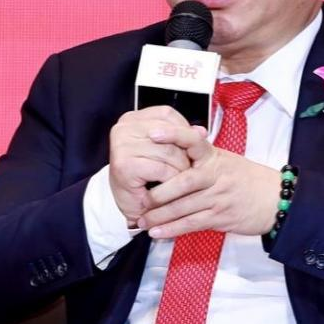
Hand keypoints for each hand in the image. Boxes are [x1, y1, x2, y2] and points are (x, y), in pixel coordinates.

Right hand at [108, 105, 193, 223]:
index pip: (166, 114)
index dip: (184, 130)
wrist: (136, 209)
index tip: (190, 146)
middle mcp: (122, 129)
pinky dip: (171, 180)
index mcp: (131, 119)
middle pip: (170, 133)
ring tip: (179, 179)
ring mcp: (121, 147)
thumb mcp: (165, 152)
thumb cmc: (149, 179)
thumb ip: (181, 137)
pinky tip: (168, 187)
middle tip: (187, 168)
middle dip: (184, 152)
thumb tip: (201, 131)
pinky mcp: (124, 166)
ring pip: (169, 151)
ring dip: (181, 169)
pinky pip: (162, 169)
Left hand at [137, 124, 278, 237]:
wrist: (275, 199)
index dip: (173, 135)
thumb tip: (172, 145)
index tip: (153, 133)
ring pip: (183, 207)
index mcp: (214, 157)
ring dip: (159, 216)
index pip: (193, 141)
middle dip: (158, 193)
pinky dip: (172, 229)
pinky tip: (157, 232)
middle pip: (182, 182)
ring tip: (141, 220)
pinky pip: (191, 224)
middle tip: (138, 198)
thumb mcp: (225, 160)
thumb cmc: (246, 178)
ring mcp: (218, 197)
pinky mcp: (220, 217)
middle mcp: (215, 175)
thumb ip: (200, 156)